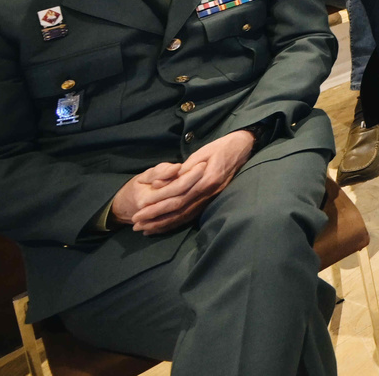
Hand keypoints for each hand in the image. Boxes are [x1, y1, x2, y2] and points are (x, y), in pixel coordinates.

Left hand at [116, 128, 254, 233]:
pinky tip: (164, 227)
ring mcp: (211, 198)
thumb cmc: (220, 147)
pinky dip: (176, 223)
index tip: (140, 208)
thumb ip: (180, 170)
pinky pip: (192, 215)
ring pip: (185, 216)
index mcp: (206, 179)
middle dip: (155, 218)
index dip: (157, 204)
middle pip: (179, 210)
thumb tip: (158, 184)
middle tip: (136, 224)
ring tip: (145, 230)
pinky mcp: (212, 200)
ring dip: (163, 225)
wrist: (243, 149)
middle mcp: (209, 192)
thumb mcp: (200, 153)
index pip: (177, 195)